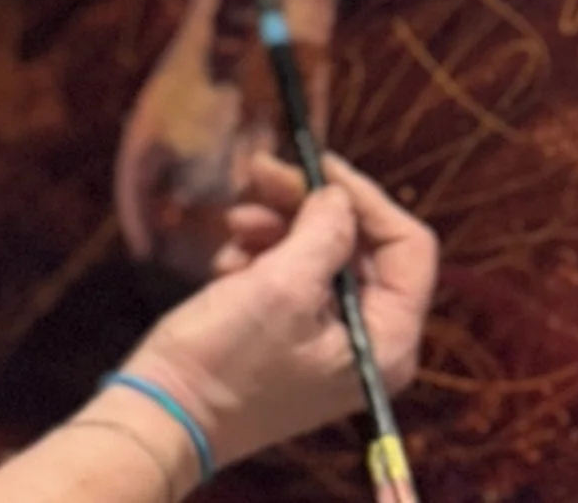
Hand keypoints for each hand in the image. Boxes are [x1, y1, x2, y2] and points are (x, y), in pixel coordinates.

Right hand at [119, 150, 436, 470]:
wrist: (168, 413)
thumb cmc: (229, 358)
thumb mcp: (282, 286)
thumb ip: (324, 232)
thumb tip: (341, 195)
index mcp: (387, 340)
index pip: (409, 248)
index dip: (367, 198)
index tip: (317, 165)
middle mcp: (370, 341)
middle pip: (360, 244)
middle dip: (308, 207)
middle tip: (260, 172)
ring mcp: (331, 340)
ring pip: (320, 252)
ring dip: (277, 228)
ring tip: (234, 226)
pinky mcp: (293, 335)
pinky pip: (292, 274)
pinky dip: (260, 255)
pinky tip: (227, 263)